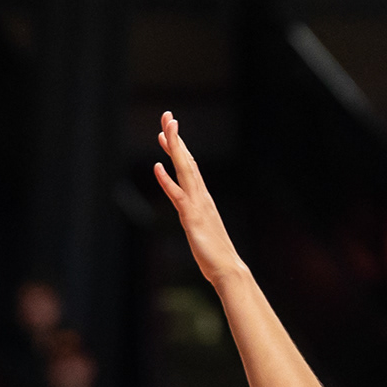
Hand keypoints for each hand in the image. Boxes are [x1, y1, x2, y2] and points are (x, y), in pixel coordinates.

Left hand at [153, 112, 245, 284]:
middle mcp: (201, 196)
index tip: (168, 131)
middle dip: (176, 138)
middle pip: (187, 160)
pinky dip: (168, 181)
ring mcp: (198, 205)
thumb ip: (196, 218)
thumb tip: (191, 215)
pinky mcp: (192, 218)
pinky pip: (178, 196)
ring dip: (174, 149)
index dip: (178, 147)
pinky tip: (158, 167)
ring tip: (165, 130)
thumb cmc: (216, 254)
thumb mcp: (202, 230)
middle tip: (167, 116)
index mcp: (203, 198)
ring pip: (184, 171)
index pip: (189, 166)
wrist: (228, 269)